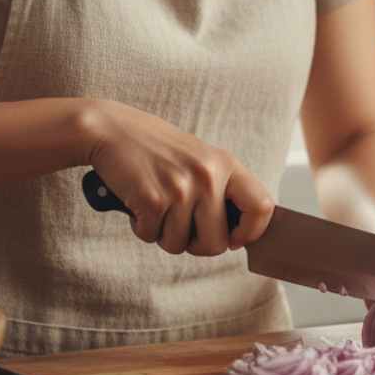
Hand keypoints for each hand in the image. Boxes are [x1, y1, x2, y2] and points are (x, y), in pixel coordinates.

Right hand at [79, 99, 273, 256]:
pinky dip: (142, 227)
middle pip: (217, 244)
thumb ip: (221, 188)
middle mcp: (208, 175)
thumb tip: (239, 234)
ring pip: (180, 245)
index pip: (262, 207)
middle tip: (180, 225)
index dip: (250, 232)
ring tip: (156, 204)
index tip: (233, 238)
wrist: (111, 129)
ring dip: (163, 234)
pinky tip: (138, 202)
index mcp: (225, 164)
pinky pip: (152, 237)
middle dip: (196, 245)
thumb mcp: (200, 158)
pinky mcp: (152, 200)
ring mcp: (181, 188)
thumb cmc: (156, 148)